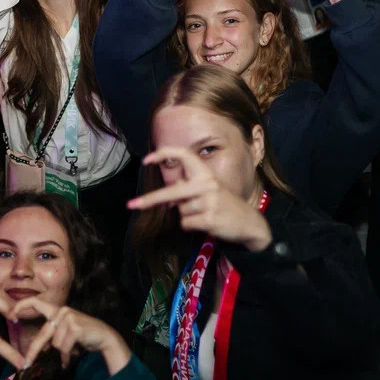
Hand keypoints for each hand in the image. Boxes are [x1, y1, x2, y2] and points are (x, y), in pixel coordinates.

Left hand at [10, 297, 130, 373]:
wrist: (104, 337)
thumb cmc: (83, 335)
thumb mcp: (65, 333)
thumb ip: (52, 335)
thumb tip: (40, 348)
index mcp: (57, 310)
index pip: (36, 302)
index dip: (22, 306)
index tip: (11, 316)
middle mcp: (62, 311)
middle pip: (43, 334)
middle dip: (34, 350)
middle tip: (27, 364)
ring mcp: (68, 318)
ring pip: (54, 344)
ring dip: (61, 353)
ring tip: (70, 354)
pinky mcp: (75, 327)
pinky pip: (63, 348)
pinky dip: (66, 356)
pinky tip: (71, 358)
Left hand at [127, 145, 272, 250]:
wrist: (249, 223)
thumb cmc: (223, 204)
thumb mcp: (208, 190)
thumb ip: (188, 189)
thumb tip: (167, 200)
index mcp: (206, 173)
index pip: (184, 154)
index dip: (164, 153)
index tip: (147, 159)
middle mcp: (207, 184)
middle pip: (171, 192)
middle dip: (150, 200)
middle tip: (131, 205)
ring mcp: (209, 201)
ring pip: (180, 211)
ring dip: (187, 215)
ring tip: (204, 214)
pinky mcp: (209, 219)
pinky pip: (186, 223)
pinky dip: (191, 226)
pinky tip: (206, 223)